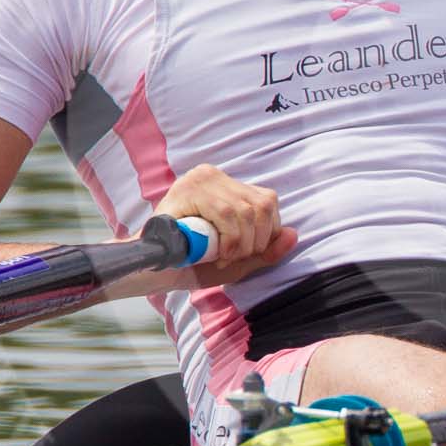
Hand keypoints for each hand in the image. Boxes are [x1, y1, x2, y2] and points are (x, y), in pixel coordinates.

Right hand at [150, 163, 296, 287]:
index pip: (267, 201)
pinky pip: (227, 213)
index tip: (247, 254)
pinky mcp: (189, 189)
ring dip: (242, 243)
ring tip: (223, 256)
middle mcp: (213, 175)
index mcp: (225, 185)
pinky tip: (217, 252)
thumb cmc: (192, 263)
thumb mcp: (238, 260)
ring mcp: (200, 179)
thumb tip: (294, 235)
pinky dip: (230, 239)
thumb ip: (266, 251)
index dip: (267, 233)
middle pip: (263, 205)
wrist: (151, 270)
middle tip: (232, 258)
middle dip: (257, 241)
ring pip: (247, 210)